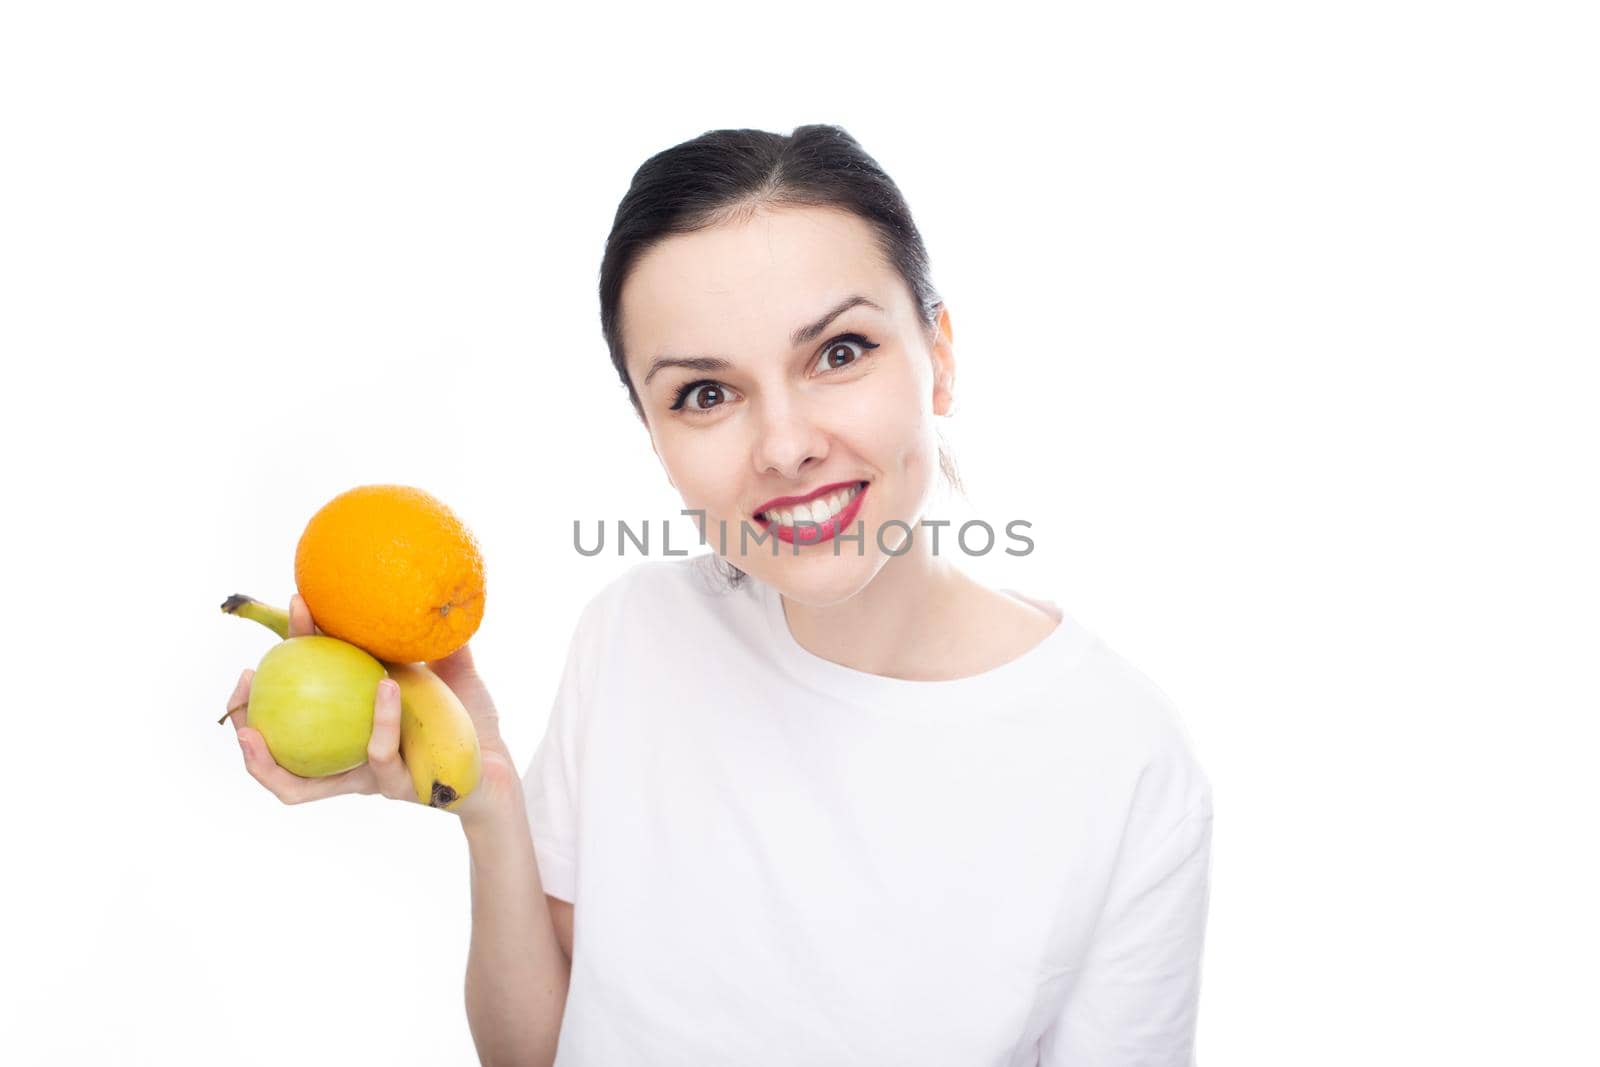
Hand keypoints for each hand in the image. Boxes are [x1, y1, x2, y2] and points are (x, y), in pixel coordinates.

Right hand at [223, 594, 519, 819]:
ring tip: (257, 723)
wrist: (500, 768)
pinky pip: (380, 754)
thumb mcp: (450, 672)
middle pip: (276, 757)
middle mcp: (348, 758)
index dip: (283, 661)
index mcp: (347, 728)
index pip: (300, 699)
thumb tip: (427, 589)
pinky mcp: (402, 787)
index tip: (294, 606)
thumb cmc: (469, 724)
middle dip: (242, 727)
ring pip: (302, 784)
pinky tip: (385, 685)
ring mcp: (370, 778)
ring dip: (268, 758)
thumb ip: (434, 639)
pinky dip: (381, 719)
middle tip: (242, 680)